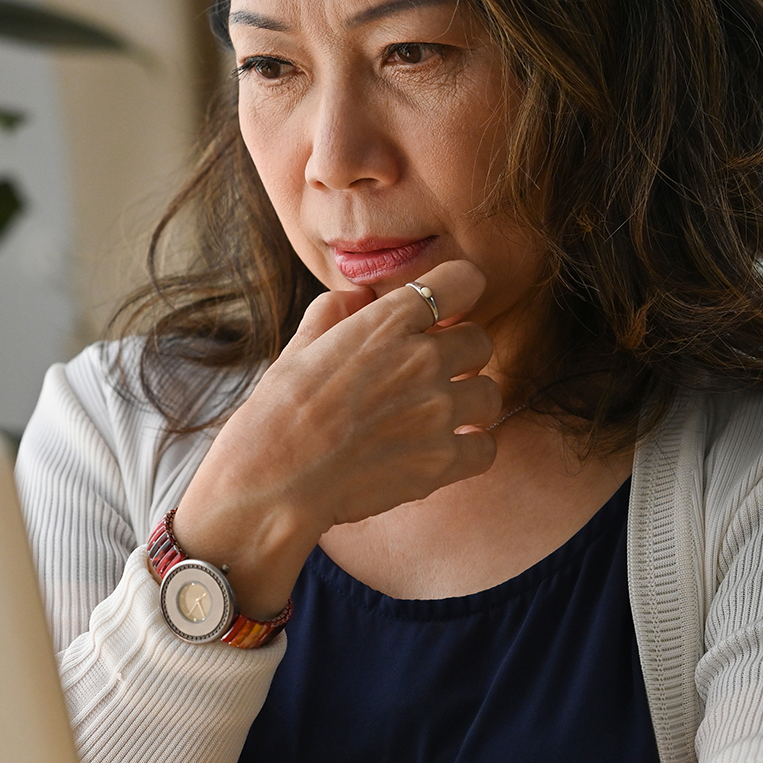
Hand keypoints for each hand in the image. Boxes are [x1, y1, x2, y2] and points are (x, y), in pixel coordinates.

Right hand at [166, 261, 504, 615]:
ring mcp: (437, 411)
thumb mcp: (298, 347)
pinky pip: (486, 446)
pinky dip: (470, 449)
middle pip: (480, 341)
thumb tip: (358, 297)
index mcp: (386, 323)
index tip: (444, 312)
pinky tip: (440, 450)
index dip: (458, 293)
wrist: (273, 481)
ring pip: (490, 394)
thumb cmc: (278, 413)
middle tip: (430, 374)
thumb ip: (334, 311)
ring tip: (434, 417)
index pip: (462, 281)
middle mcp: (421, 360)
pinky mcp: (442, 459)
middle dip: (460, 354)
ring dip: (468, 403)